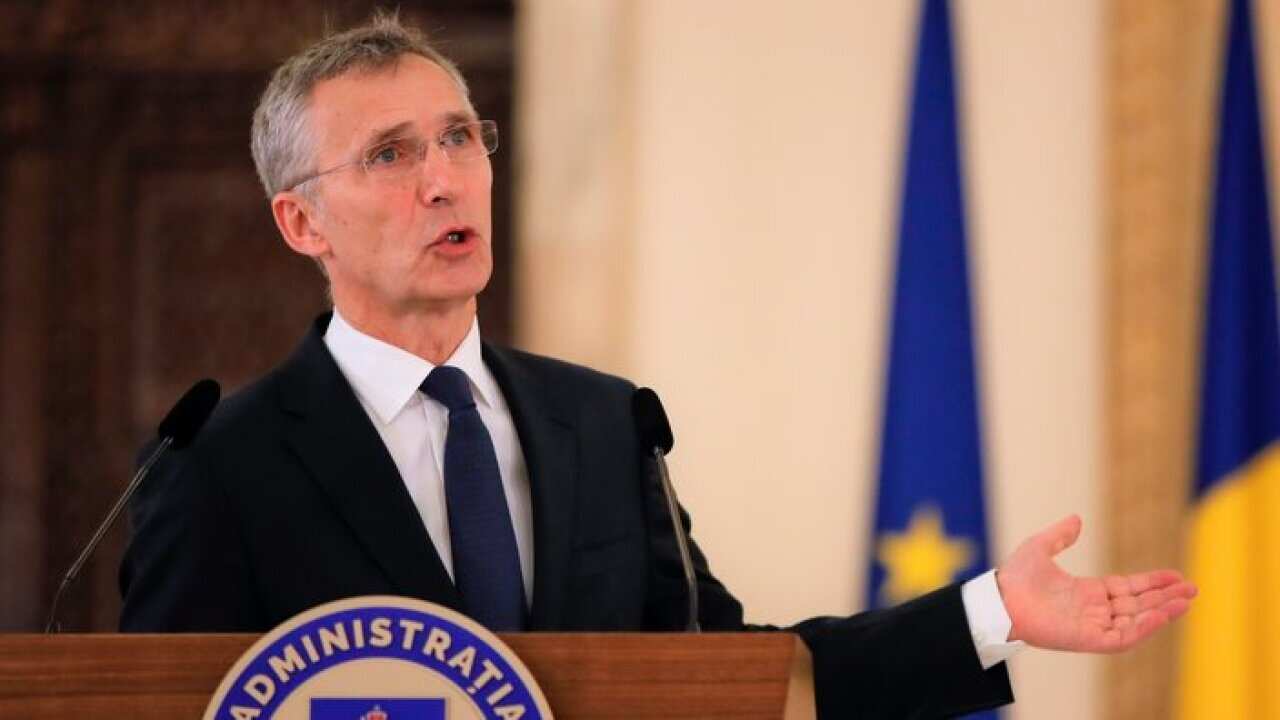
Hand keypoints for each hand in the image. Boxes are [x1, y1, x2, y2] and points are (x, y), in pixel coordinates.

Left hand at [995, 515, 1196, 652]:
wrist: (998, 600)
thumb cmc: (1015, 578)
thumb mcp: (1039, 547)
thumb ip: (1060, 535)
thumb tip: (1077, 519)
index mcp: (1087, 592)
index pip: (1128, 589)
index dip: (1152, 582)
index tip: (1175, 576)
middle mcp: (1093, 610)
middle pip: (1139, 604)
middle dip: (1165, 597)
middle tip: (1193, 589)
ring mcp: (1092, 625)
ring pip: (1136, 621)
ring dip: (1161, 612)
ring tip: (1186, 600)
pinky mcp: (1088, 639)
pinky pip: (1122, 637)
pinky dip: (1143, 627)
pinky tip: (1161, 614)